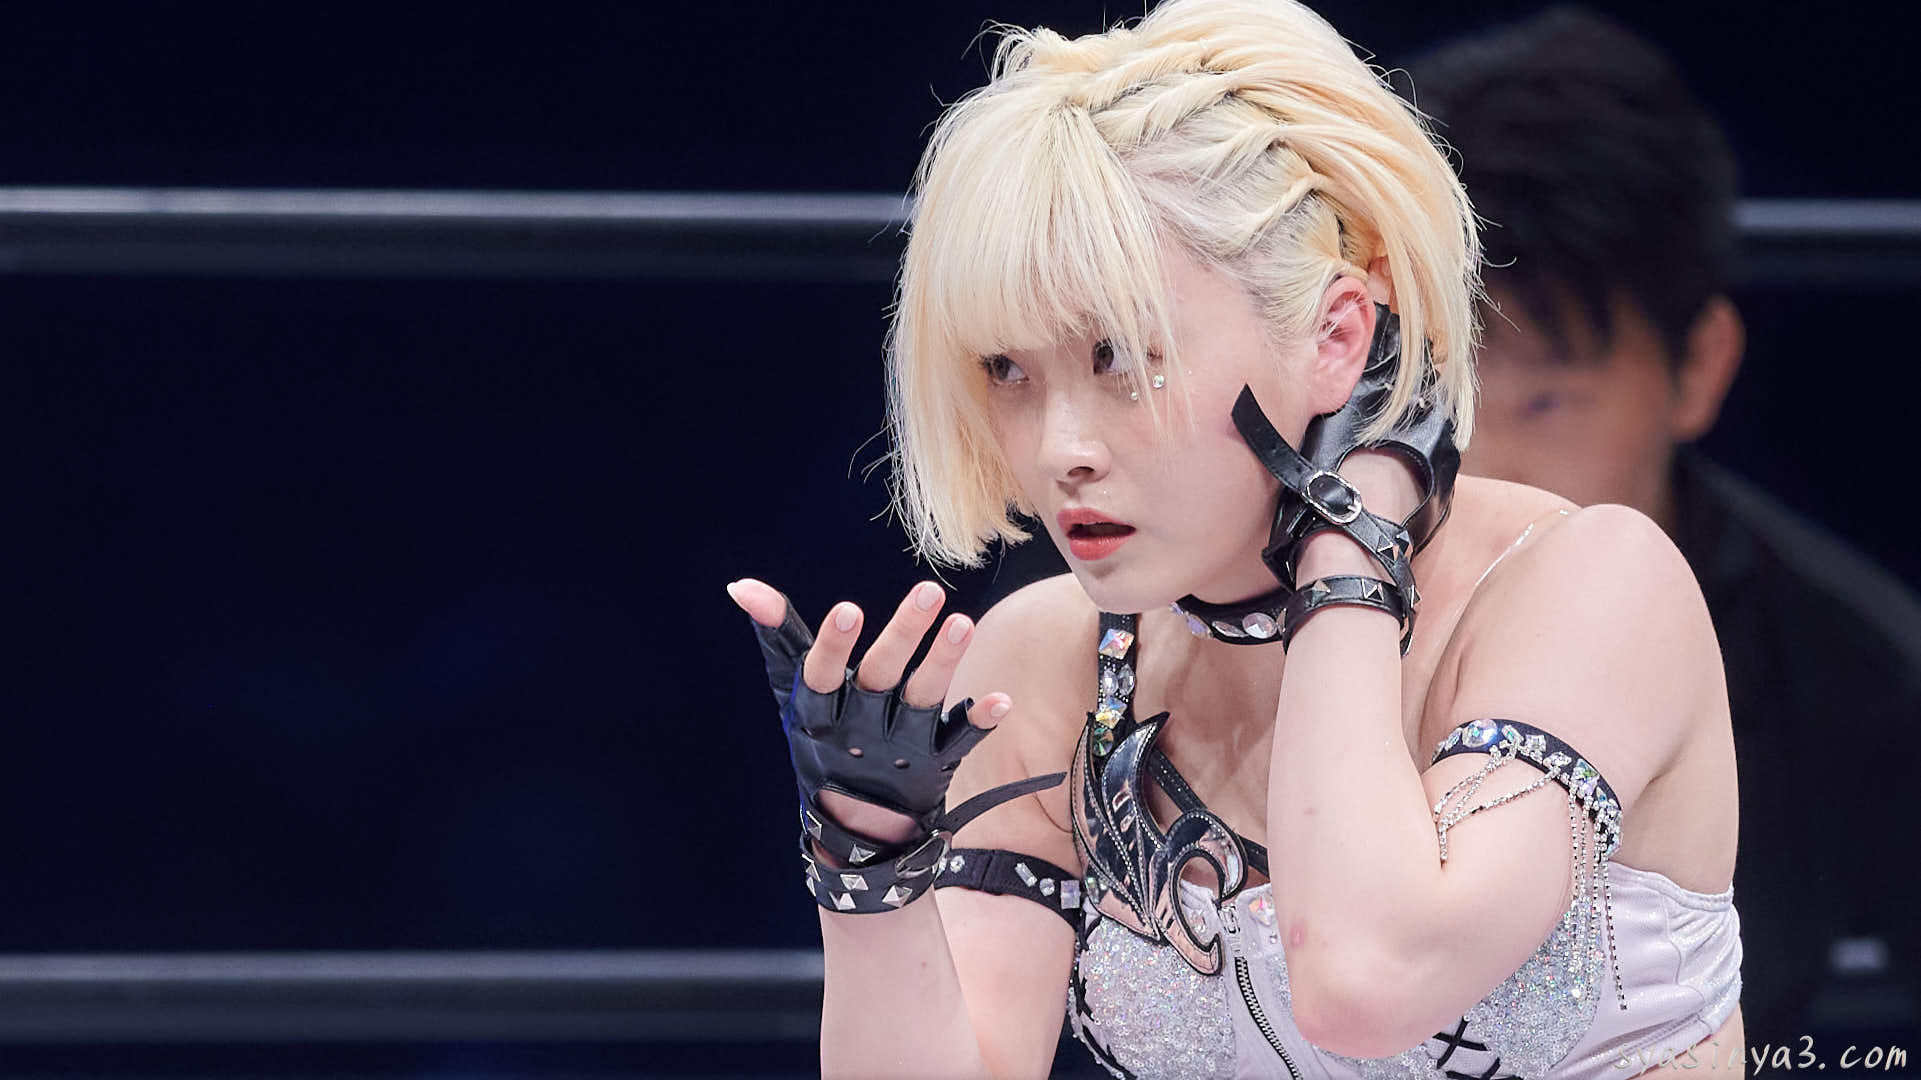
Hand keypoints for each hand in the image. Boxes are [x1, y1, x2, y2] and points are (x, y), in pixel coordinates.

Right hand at [726, 577, 1012, 849]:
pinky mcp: (935, 763)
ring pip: (923, 701)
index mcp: (819, 713)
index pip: (821, 675)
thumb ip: (777, 636)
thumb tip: (741, 585)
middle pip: (881, 677)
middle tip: (929, 591)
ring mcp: (900, 748)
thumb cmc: (821, 739)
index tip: (848, 610)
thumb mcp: (792, 694)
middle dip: (904, 634)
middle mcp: (859, 729)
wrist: (853, 830)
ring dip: (944, 662)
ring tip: (964, 622)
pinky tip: (1001, 700)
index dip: (833, 646)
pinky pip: (960, 741)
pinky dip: (979, 721)